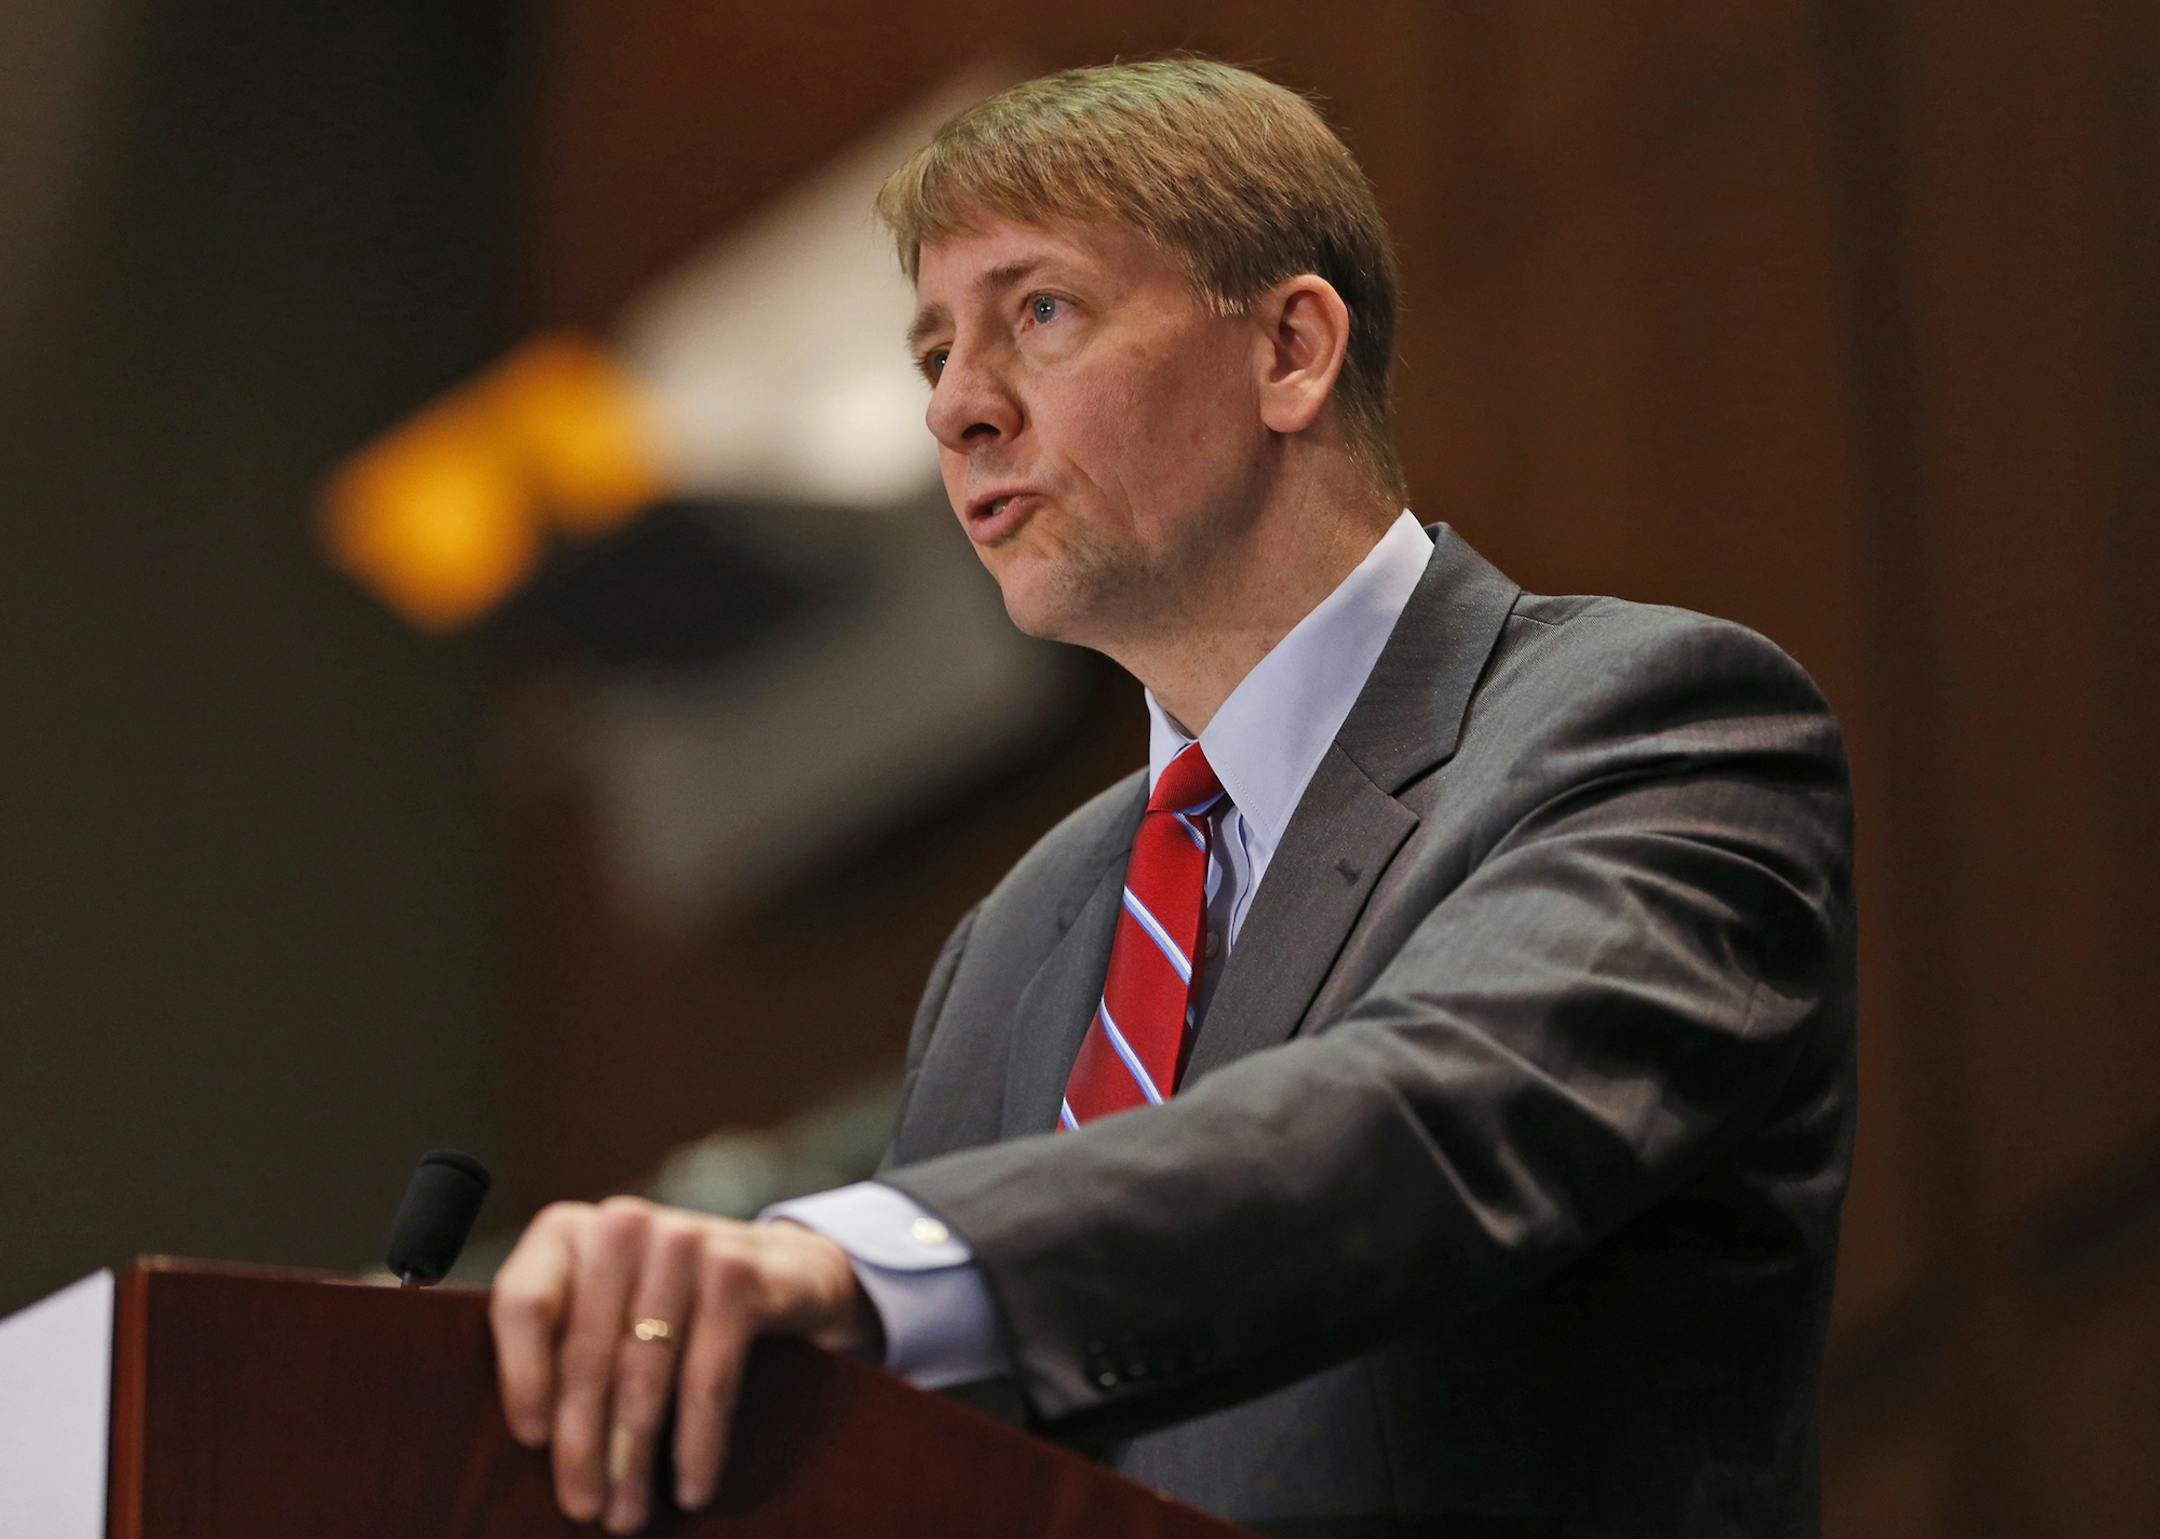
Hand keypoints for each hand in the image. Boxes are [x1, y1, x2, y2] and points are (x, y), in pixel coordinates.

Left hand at [489, 1196, 879, 1533]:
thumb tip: (531, 1442)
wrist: (782, 1271)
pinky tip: (691, 1489)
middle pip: (585, 1351)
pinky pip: (708, 1379)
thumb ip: (559, 1346)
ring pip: (644, 1373)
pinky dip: (698, 1444)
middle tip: (584, 1509)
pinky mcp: (738, 1272)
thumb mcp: (606, 1309)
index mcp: (569, 1230)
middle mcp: (623, 1223)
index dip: (522, 1376)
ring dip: (635, 1458)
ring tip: (628, 1515)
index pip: (525, 1302)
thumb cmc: (668, 1307)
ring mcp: (684, 1241)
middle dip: (582, 1444)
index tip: (531, 1442)